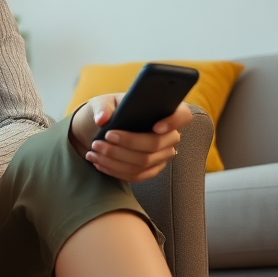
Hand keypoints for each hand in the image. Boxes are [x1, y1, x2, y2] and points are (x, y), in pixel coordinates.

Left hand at [68, 93, 192, 182]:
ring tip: (94, 151)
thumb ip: (103, 107)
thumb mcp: (106, 101)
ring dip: (115, 159)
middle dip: (127, 143)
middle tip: (102, 140)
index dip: (173, 122)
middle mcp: (171, 135)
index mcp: (167, 111)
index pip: (183, 116)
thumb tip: (102, 119)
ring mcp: (163, 155)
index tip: (155, 127)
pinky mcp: (151, 170)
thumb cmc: (112, 110)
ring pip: (143, 162)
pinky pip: (136, 175)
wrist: (106, 128)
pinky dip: (114, 170)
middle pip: (155, 144)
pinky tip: (98, 163)